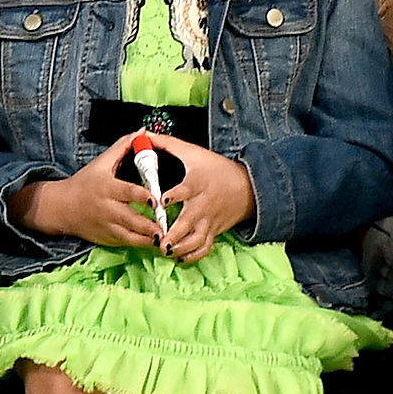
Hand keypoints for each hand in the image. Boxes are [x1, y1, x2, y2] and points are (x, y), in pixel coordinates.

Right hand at [9, 132, 160, 248]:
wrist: (62, 207)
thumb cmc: (86, 181)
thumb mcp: (102, 162)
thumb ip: (124, 146)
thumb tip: (143, 131)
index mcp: (107, 188)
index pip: (127, 192)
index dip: (142, 197)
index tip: (156, 200)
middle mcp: (107, 208)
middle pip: (130, 219)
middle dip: (148, 225)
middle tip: (165, 227)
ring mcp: (107, 226)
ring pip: (130, 236)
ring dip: (147, 239)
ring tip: (163, 238)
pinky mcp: (107, 238)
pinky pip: (126, 243)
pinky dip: (140, 244)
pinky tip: (154, 244)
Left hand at [156, 134, 255, 263]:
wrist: (246, 187)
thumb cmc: (216, 169)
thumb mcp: (193, 153)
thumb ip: (167, 145)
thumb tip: (145, 135)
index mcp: (198, 183)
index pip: (186, 190)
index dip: (174, 196)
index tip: (162, 201)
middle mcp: (203, 205)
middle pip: (189, 222)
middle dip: (174, 233)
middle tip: (159, 241)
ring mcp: (209, 221)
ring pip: (196, 239)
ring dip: (181, 247)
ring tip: (165, 251)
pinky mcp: (213, 231)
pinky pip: (204, 248)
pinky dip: (193, 256)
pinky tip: (179, 258)